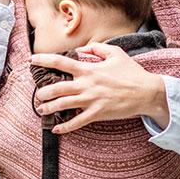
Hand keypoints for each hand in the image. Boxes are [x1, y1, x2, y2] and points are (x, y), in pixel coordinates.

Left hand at [31, 42, 169, 133]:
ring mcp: (91, 100)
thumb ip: (96, 49)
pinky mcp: (98, 113)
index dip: (44, 60)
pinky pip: (77, 122)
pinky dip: (65, 127)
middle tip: (37, 94)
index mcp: (89, 69)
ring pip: (63, 105)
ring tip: (41, 109)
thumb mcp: (115, 53)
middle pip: (57, 88)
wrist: (147, 92)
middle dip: (42, 92)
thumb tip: (81, 50)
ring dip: (49, 108)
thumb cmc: (131, 72)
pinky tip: (56, 129)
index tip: (32, 60)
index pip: (61, 62)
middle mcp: (87, 85)